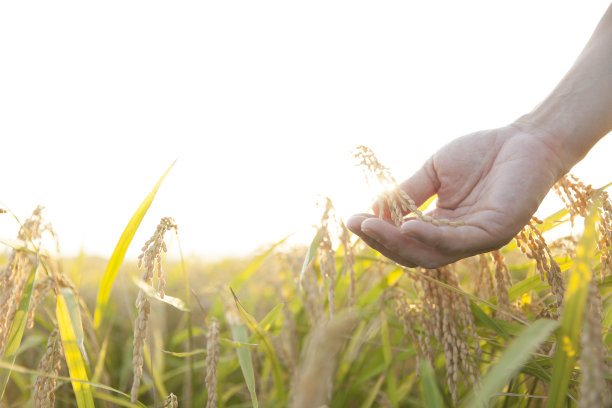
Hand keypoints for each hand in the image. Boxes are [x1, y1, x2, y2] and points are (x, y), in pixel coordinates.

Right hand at [347, 124, 565, 267]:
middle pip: (413, 253)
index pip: (405, 239)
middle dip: (382, 241)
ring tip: (372, 227)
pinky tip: (409, 225)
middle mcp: (457, 239)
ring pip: (430, 254)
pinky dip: (430, 237)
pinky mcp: (495, 233)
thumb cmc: (482, 153)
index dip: (378, 232)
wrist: (524, 138)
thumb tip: (372, 210)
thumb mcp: (434, 172)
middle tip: (356, 224)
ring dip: (399, 242)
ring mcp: (476, 240)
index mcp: (442, 226)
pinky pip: (456, 242)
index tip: (352, 219)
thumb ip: (407, 192)